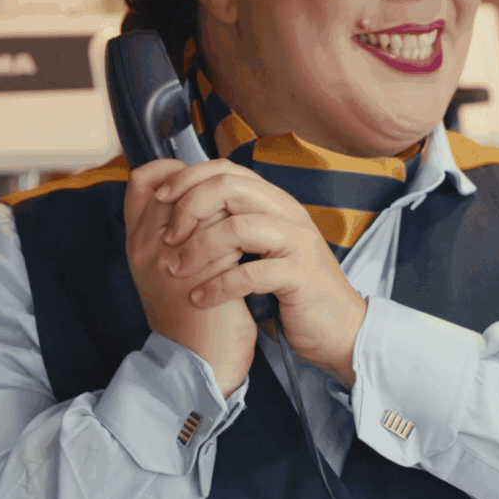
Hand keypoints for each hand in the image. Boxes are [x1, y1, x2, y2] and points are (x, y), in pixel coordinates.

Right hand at [126, 159, 255, 396]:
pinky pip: (226, 237)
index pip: (142, 180)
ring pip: (205, 209)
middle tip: (235, 211)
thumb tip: (200, 190)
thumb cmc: (196, 313)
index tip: (201, 184)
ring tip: (245, 235)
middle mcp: (145, 249)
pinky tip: (253, 255)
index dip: (174, 172)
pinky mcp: (197, 279)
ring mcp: (168, 263)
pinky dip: (245, 240)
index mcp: (137, 242)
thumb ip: (176, 230)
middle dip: (213, 193)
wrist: (203, 363)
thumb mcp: (172, 267)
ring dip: (233, 215)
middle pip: (179, 189)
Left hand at [153, 159, 369, 383]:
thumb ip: (233, 227)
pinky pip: (250, 273)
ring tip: (177, 269)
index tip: (161, 199)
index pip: (227, 170)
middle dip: (189, 207)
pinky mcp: (300, 275)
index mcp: (275, 204)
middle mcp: (288, 214)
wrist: (337, 329)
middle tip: (167, 237)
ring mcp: (297, 243)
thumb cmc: (292, 291)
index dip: (189, 178)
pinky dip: (218, 286)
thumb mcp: (260, 250)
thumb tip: (183, 212)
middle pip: (230, 186)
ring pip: (238, 226)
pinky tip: (201, 298)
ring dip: (198, 248)